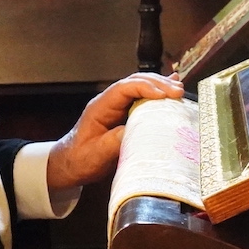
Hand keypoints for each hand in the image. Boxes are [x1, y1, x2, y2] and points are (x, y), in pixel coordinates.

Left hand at [45, 72, 184, 190]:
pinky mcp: (123, 114)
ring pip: (140, 87)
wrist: (69, 165)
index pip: (124, 88)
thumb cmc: (80, 159)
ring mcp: (116, 106)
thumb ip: (116, 140)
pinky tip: (170, 87)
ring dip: (159, 86)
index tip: (164, 95)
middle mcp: (109, 102)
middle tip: (177, 91)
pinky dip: (156, 92)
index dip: (145, 88)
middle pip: (135, 83)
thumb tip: (139, 130)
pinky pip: (141, 98)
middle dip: (157, 84)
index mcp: (100, 107)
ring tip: (178, 90)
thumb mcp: (98, 153)